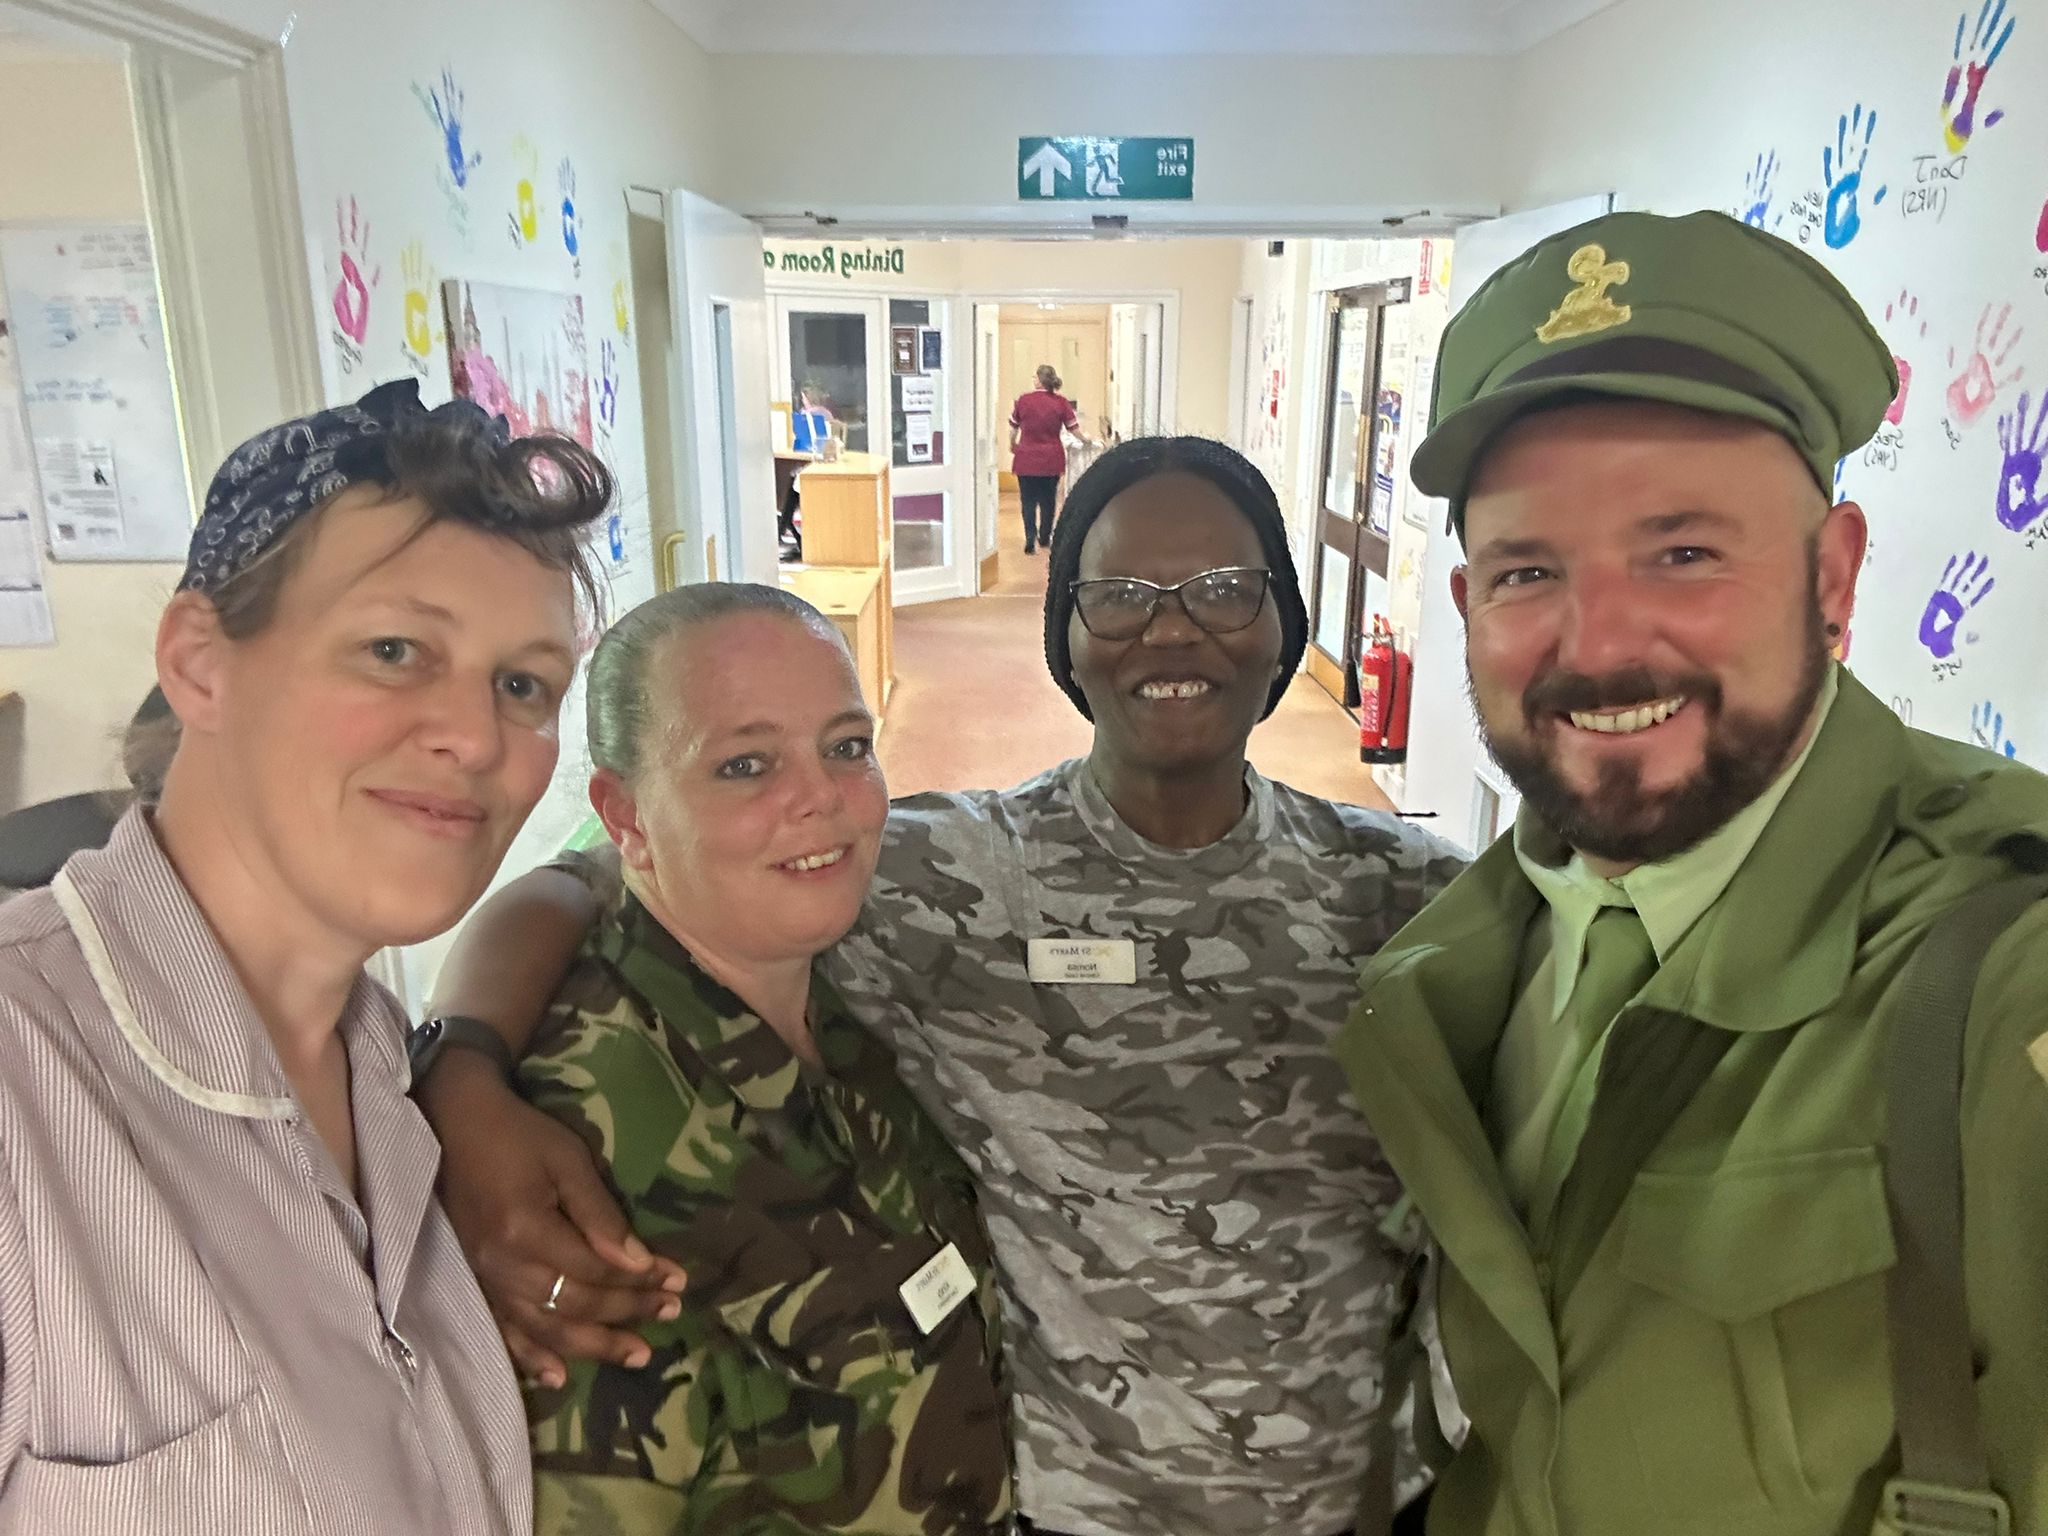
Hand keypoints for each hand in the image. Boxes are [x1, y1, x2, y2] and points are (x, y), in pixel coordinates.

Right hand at [422, 1054, 685, 1385]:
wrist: (454, 1125)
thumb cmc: (519, 1135)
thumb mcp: (569, 1159)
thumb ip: (600, 1215)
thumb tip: (638, 1263)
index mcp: (527, 1232)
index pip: (594, 1272)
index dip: (638, 1282)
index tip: (678, 1282)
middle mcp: (503, 1267)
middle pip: (574, 1306)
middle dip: (626, 1313)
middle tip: (669, 1315)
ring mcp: (485, 1281)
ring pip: (545, 1329)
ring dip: (593, 1346)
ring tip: (636, 1355)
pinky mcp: (475, 1284)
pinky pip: (504, 1332)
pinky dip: (531, 1358)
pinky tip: (558, 1377)